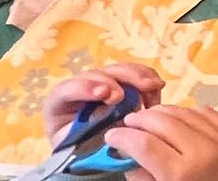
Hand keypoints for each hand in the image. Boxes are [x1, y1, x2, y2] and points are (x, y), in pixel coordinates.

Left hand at [43, 64, 164, 142]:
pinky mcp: (120, 81)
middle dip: (114, 80)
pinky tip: (157, 88)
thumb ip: (87, 136)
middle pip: (96, 74)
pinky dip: (147, 77)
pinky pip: (134, 72)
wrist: (87, 146)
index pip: (67, 90)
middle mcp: (80, 86)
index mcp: (60, 103)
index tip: (103, 94)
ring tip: (154, 86)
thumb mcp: (75, 146)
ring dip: (137, 76)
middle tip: (126, 94)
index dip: (84, 88)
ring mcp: (102, 81)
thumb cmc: (77, 148)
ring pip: (118, 70)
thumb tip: (111, 129)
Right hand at [104, 105, 217, 180]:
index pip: (144, 144)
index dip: (123, 136)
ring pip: (181, 111)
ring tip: (148, 118)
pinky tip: (175, 120)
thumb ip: (140, 173)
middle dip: (139, 119)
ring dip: (160, 112)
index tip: (111, 135)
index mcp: (181, 173)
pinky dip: (185, 113)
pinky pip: (202, 111)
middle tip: (128, 122)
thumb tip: (122, 149)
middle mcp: (202, 151)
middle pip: (162, 121)